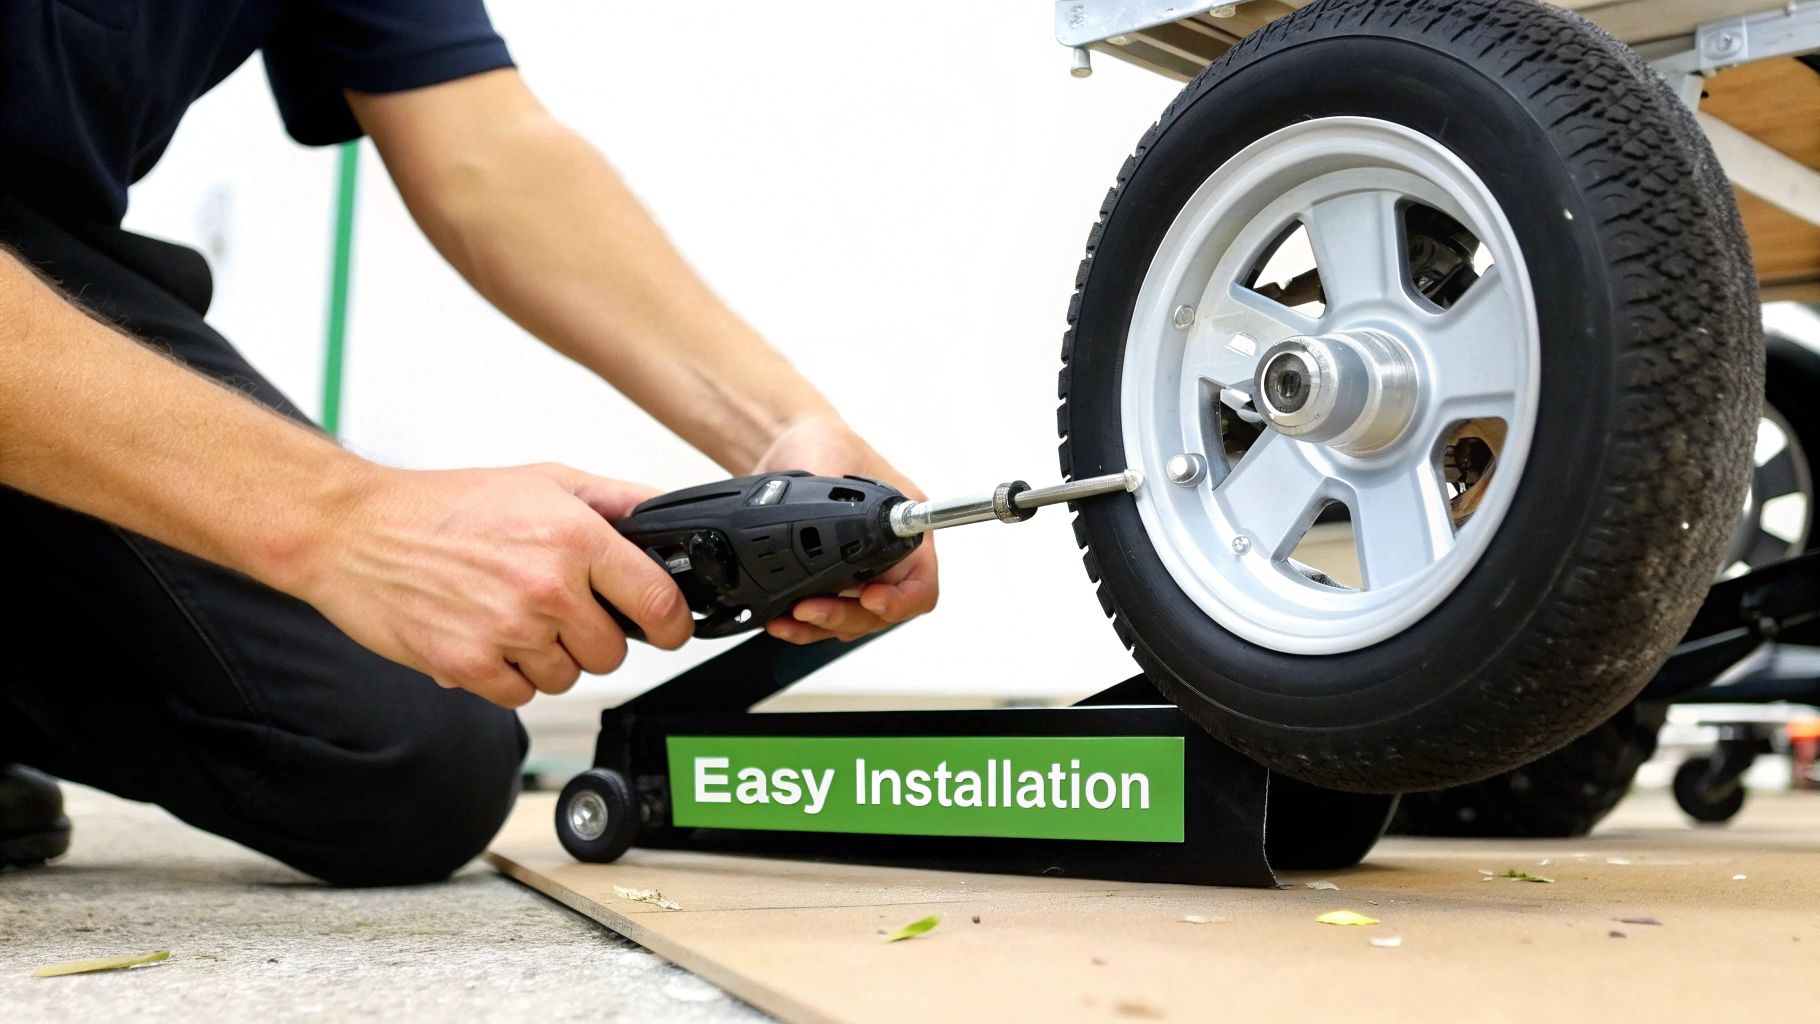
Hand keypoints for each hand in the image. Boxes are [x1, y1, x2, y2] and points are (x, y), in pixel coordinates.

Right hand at [300, 463, 693, 706]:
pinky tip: (487, 636)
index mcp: (574, 537)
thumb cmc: (446, 506)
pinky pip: (521, 694)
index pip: (658, 601)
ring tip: (512, 614)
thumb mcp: (545, 480)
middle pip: (612, 651)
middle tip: (559, 608)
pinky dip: (509, 675)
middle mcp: (547, 585)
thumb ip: (616, 501)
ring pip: (567, 675)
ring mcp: (508, 629)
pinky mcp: (469, 665)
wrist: (358, 530)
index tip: (668, 628)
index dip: (673, 623)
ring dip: (548, 656)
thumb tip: (668, 517)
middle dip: (593, 635)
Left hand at [751, 415, 939, 642]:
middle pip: (881, 613)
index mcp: (904, 528)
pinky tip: (782, 620)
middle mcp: (886, 557)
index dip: (900, 601)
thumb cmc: (823, 443)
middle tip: (812, 608)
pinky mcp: (826, 581)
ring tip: (791, 617)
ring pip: (851, 621)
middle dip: (846, 616)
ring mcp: (856, 573)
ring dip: (821, 626)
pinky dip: (803, 626)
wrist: (785, 445)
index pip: (920, 585)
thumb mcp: (834, 462)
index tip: (870, 598)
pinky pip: (824, 617)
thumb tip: (834, 531)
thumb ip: (838, 501)